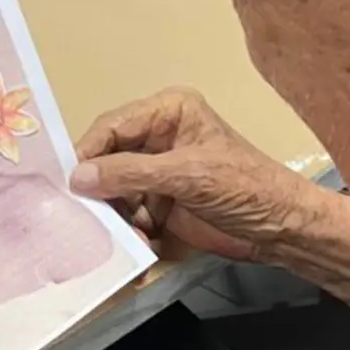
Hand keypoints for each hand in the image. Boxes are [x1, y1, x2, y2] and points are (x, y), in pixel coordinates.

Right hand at [70, 87, 311, 261]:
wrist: (280, 230)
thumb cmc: (244, 188)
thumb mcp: (187, 175)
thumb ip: (131, 173)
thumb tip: (78, 177)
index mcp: (168, 111)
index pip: (113, 125)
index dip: (89, 152)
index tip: (69, 182)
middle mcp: (157, 136)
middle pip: (108, 157)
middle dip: (101, 187)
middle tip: (90, 213)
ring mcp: (158, 171)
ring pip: (114, 189)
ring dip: (117, 212)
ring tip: (131, 229)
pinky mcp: (161, 202)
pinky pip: (128, 212)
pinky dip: (131, 228)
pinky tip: (145, 238)